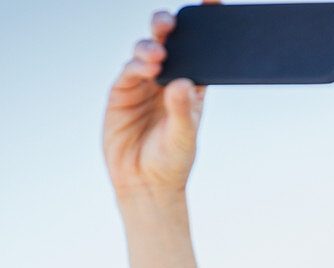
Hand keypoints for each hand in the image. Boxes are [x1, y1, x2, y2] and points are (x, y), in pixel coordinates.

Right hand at [102, 7, 214, 195]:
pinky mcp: (122, 93)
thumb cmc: (172, 161)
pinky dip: (137, 66)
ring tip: (159, 55)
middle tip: (171, 23)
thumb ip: (183, 110)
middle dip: (168, 26)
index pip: (200, 50)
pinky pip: (129, 71)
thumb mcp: (184, 137)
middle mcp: (167, 79)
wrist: (145, 185)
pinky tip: (147, 68)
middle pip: (169, 42)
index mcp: (191, 85)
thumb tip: (182, 83)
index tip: (212, 1)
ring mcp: (143, 84)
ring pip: (146, 52)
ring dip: (151, 47)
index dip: (204, 24)